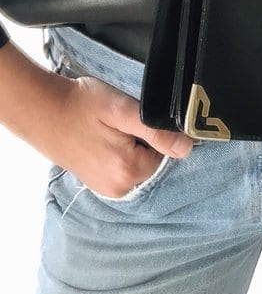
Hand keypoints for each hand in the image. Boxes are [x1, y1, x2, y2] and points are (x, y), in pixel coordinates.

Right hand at [54, 74, 193, 198]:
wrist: (43, 110)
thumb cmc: (80, 105)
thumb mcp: (121, 110)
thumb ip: (155, 130)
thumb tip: (186, 148)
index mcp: (128, 171)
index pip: (166, 152)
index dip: (153, 132)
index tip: (132, 120)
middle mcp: (119, 188)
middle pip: (153, 161)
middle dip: (142, 141)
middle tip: (118, 124)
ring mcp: (107, 189)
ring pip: (138, 164)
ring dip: (130, 147)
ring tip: (107, 131)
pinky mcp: (98, 184)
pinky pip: (123, 169)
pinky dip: (119, 153)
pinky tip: (102, 139)